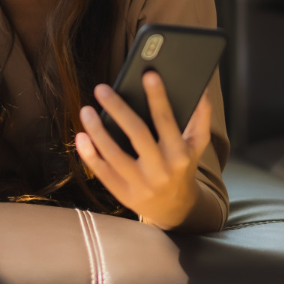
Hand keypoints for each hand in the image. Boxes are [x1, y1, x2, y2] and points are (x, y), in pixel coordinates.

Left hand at [75, 72, 212, 229]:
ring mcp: (141, 184)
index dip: (158, 97)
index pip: (166, 121)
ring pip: (114, 155)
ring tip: (86, 110)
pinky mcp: (123, 194)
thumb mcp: (197, 145)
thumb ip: (201, 117)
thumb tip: (202, 88)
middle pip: (137, 135)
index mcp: (180, 154)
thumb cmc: (183, 167)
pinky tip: (81, 137)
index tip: (148, 74)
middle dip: (118, 109)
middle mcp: (161, 170)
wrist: (175, 209)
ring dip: (97, 131)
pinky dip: (89, 155)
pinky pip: (103, 173)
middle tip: (101, 88)